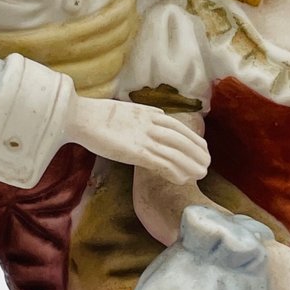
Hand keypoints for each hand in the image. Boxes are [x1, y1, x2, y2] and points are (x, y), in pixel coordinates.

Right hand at [66, 98, 209, 182]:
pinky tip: (183, 179)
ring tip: (202, 174)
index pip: (179, 127)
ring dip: (191, 164)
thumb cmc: (97, 116)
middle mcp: (150, 124)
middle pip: (182, 139)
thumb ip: (144, 114)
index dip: (194, 138)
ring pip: (176, 152)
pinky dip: (175, 171)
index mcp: (148, 113)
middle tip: (208, 164)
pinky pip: (161, 163)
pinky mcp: (136, 152)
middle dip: (197, 152)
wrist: (80, 117)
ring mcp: (144, 138)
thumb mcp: (126, 110)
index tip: (203, 148)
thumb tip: (158, 114)